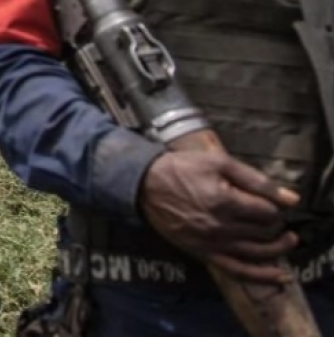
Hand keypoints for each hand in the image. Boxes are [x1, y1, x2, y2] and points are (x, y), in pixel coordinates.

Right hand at [138, 151, 300, 283]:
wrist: (145, 184)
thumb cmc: (181, 168)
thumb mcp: (219, 162)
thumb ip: (256, 180)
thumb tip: (291, 198)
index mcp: (224, 201)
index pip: (267, 211)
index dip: (274, 205)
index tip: (270, 199)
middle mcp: (219, 226)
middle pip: (264, 232)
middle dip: (274, 223)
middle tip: (271, 213)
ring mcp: (211, 243)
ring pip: (257, 253)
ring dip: (278, 248)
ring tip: (288, 240)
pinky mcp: (203, 253)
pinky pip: (237, 271)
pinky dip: (261, 276)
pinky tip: (279, 275)